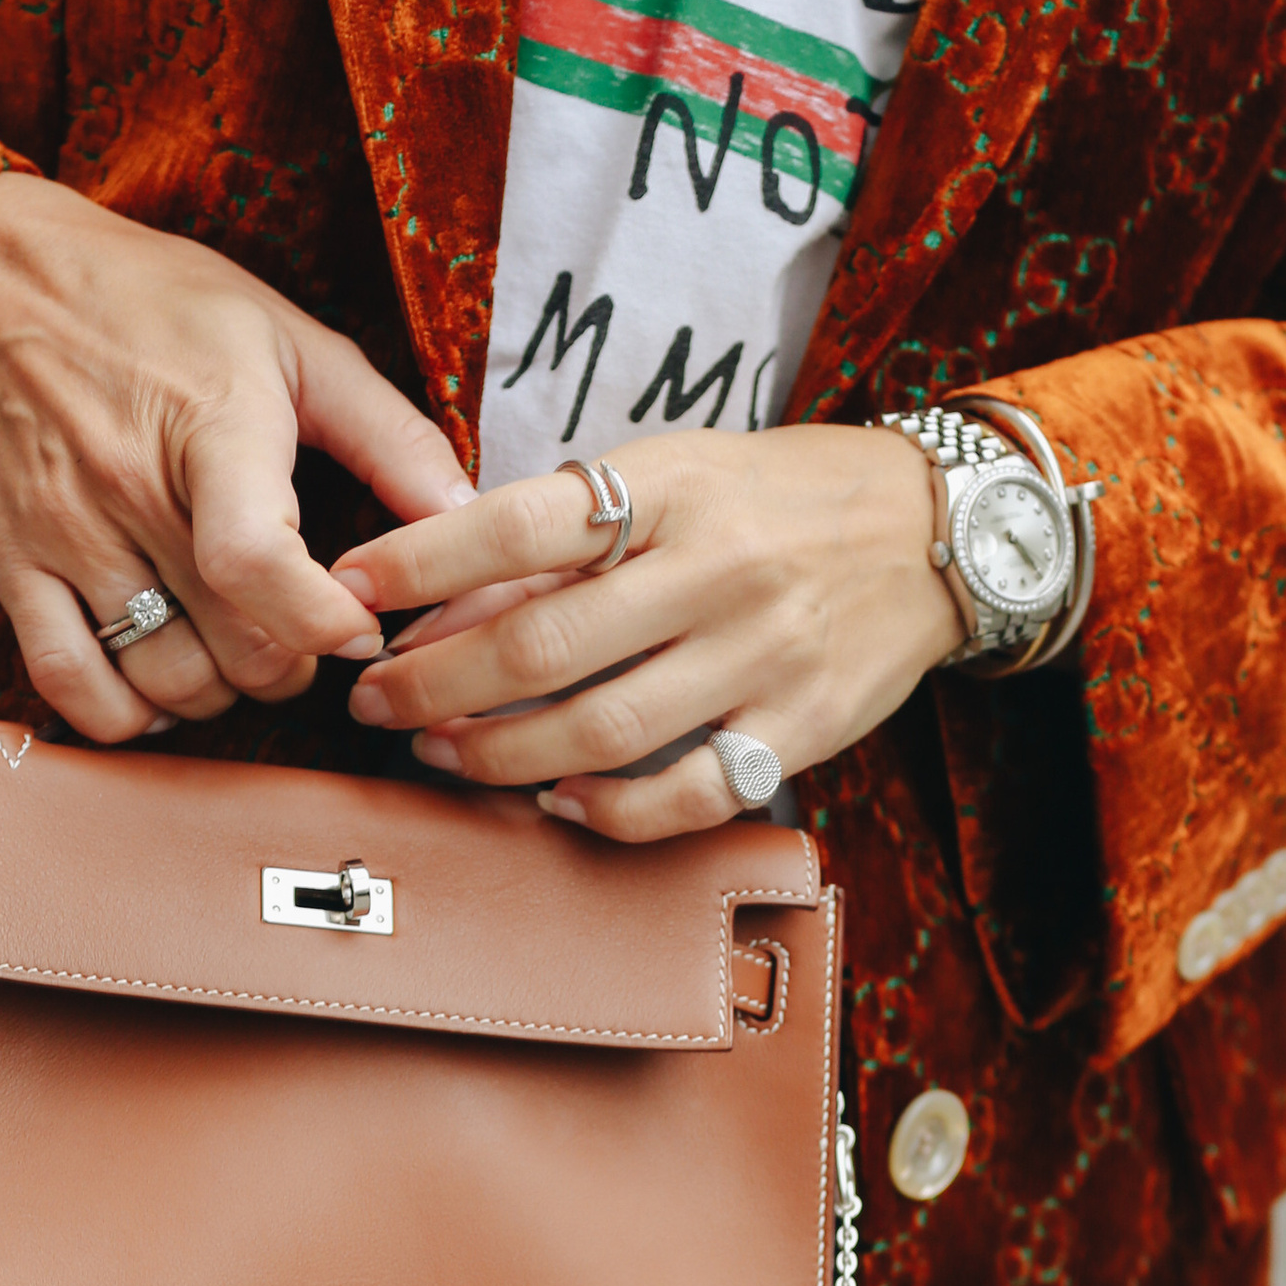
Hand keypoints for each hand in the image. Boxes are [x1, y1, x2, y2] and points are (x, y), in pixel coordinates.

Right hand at [0, 175, 474, 737]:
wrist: (6, 287)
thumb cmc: (165, 309)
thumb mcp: (294, 342)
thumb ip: (388, 434)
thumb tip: (466, 515)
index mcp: (212, 428)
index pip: (255, 562)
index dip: (322, 622)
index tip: (361, 628)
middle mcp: (130, 488)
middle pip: (231, 645)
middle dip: (292, 663)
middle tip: (304, 629)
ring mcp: (66, 535)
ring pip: (164, 679)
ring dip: (222, 691)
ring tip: (237, 647)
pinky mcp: (15, 567)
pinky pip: (69, 684)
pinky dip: (126, 713)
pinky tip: (159, 683)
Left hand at [329, 427, 972, 835]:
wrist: (933, 529)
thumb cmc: (778, 499)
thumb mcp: (676, 475)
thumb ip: (568, 536)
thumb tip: (438, 604)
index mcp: (675, 485)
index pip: (523, 522)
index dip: (422, 560)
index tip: (352, 586)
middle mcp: (718, 567)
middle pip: (544, 644)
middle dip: (436, 682)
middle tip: (376, 701)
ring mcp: (764, 652)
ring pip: (602, 729)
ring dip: (501, 754)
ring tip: (443, 752)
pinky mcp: (802, 724)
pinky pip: (689, 793)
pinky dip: (609, 810)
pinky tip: (556, 801)